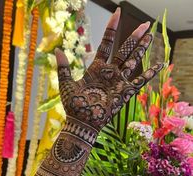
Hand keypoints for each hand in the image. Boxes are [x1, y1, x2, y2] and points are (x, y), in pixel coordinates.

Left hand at [55, 8, 163, 131]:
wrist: (82, 123)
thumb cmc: (73, 106)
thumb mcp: (66, 84)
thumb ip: (63, 67)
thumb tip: (57, 49)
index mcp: (96, 68)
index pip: (107, 43)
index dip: (112, 28)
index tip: (118, 13)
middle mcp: (110, 73)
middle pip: (125, 50)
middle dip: (135, 37)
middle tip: (146, 24)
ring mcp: (118, 82)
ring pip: (133, 61)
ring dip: (142, 49)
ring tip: (151, 36)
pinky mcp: (125, 93)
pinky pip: (140, 81)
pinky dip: (150, 73)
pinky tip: (159, 65)